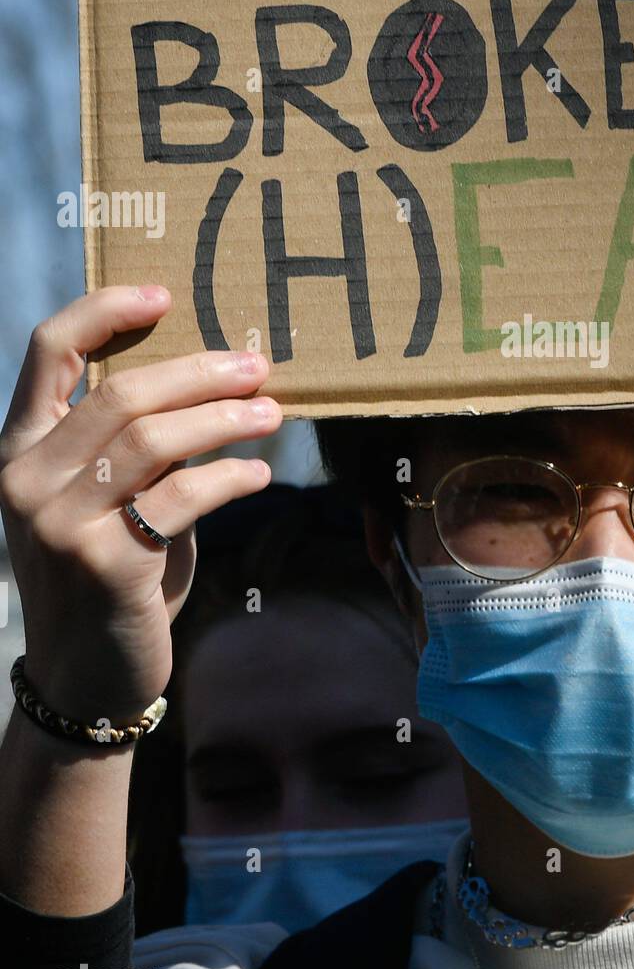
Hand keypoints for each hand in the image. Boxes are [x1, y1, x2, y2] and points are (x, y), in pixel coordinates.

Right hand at [0, 286, 282, 724]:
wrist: (83, 675)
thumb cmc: (106, 572)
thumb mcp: (101, 499)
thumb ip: (132, 445)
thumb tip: (215, 379)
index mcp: (19, 447)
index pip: (49, 349)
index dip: (107, 309)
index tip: (167, 294)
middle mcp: (26, 478)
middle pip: (122, 392)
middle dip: (201, 372)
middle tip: (258, 367)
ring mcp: (59, 522)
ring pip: (155, 439)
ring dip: (225, 419)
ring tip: (273, 414)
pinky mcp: (104, 564)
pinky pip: (183, 498)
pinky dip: (230, 477)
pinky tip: (256, 473)